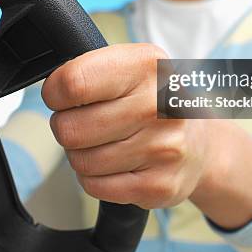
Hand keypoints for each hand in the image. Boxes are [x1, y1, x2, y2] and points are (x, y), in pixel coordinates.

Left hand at [42, 43, 218, 209]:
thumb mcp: (129, 65)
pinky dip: (95, 178)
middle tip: (86, 121)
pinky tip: (116, 163)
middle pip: (70, 128)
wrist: (199, 141)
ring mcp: (163, 147)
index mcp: (147, 65)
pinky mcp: (160, 185)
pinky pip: (95, 186)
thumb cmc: (150, 99)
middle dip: (67, 126)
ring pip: (80, 160)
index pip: (73, 82)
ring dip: (82, 154)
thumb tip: (52, 90)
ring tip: (106, 141)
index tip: (62, 95)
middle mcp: (159, 104)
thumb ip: (90, 69)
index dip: (55, 93)